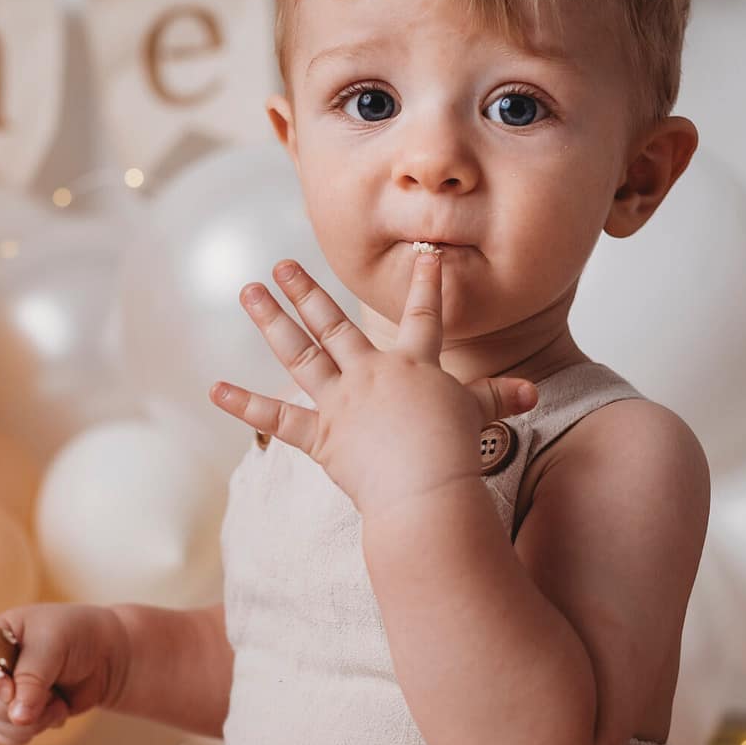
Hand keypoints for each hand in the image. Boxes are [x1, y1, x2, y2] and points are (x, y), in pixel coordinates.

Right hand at [0, 602, 130, 744]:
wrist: (105, 658)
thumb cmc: (78, 637)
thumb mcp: (55, 645)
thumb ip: (33, 678)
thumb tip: (18, 717)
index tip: (10, 689)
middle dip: (17, 704)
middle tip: (51, 690)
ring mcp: (1, 693)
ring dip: (32, 720)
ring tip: (57, 700)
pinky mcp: (16, 715)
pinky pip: (7, 738)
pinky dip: (32, 733)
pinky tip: (54, 713)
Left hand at [208, 252, 539, 510]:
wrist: (426, 491)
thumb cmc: (455, 456)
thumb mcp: (479, 419)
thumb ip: (498, 399)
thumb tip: (531, 392)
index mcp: (413, 366)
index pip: (424, 315)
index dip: (427, 284)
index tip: (424, 253)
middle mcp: (371, 374)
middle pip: (334, 323)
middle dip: (307, 289)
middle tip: (282, 263)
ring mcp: (341, 402)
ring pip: (300, 352)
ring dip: (271, 319)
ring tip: (248, 290)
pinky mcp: (320, 435)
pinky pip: (275, 418)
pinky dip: (244, 405)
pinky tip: (215, 388)